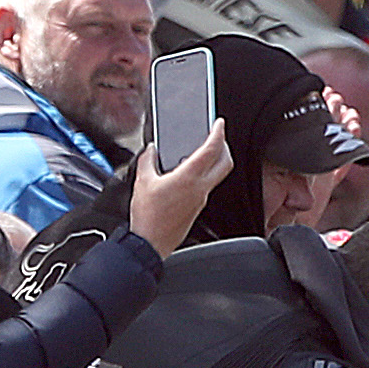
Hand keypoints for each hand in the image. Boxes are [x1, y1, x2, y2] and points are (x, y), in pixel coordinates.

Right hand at [128, 117, 228, 256]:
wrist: (150, 244)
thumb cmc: (148, 217)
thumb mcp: (143, 182)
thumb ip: (148, 160)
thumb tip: (151, 151)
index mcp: (189, 178)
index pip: (212, 149)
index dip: (218, 133)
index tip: (219, 124)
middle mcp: (200, 189)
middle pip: (225, 163)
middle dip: (224, 147)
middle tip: (217, 137)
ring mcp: (200, 201)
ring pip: (217, 176)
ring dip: (214, 162)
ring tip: (203, 153)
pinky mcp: (196, 210)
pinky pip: (206, 188)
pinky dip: (204, 176)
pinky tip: (189, 174)